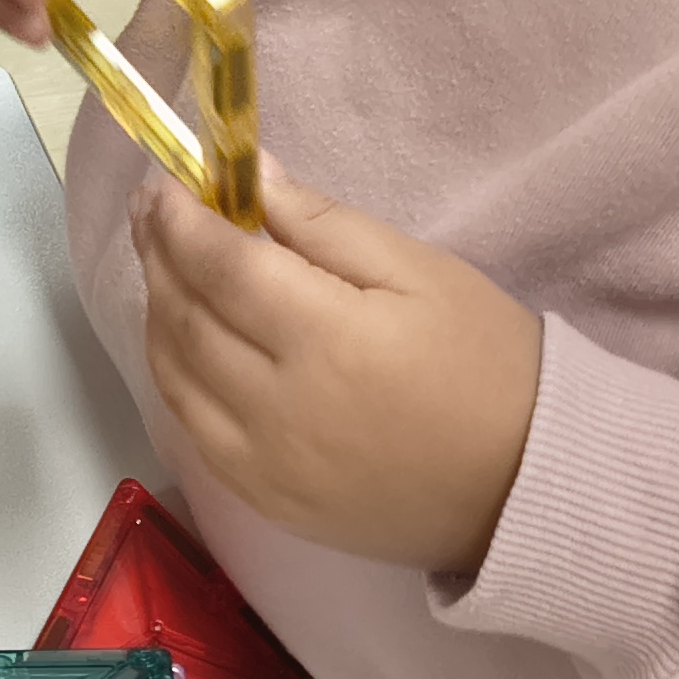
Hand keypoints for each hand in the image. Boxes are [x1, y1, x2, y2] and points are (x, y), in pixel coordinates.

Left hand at [133, 161, 544, 574]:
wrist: (526, 488)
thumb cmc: (488, 364)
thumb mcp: (421, 272)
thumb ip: (325, 225)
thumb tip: (253, 176)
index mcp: (326, 339)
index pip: (220, 266)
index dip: (180, 221)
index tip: (163, 184)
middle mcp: (278, 407)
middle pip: (185, 318)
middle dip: (159, 256)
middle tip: (152, 212)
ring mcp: (265, 464)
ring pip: (174, 375)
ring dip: (158, 312)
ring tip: (164, 266)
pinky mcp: (266, 502)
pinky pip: (193, 429)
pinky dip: (174, 375)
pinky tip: (182, 340)